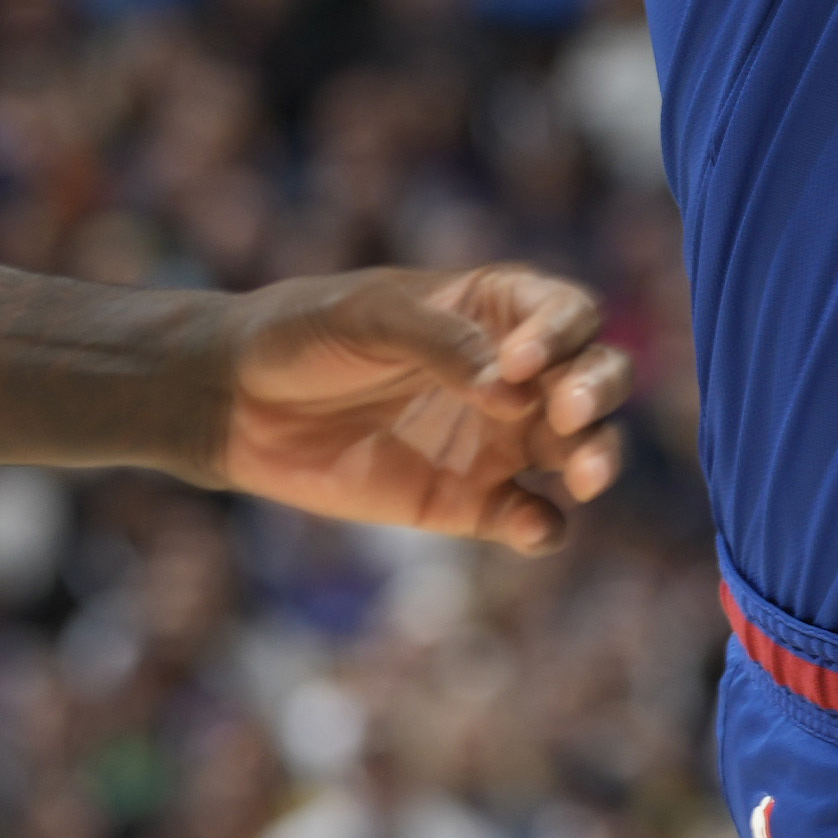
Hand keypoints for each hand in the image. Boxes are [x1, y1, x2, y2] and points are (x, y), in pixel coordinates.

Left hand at [211, 265, 631, 550]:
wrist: (237, 402)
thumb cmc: (306, 333)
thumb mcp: (369, 317)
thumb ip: (442, 344)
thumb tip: (517, 388)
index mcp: (497, 309)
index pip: (568, 313)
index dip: (563, 335)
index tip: (520, 362)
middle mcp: (516, 375)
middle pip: (597, 378)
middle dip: (599, 393)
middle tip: (570, 414)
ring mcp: (499, 440)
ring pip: (581, 450)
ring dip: (596, 460)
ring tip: (582, 477)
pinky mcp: (471, 503)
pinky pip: (529, 519)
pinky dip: (543, 527)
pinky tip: (531, 527)